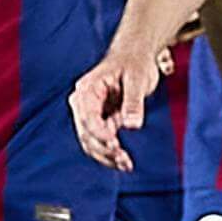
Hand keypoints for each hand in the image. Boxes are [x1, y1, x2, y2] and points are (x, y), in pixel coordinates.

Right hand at [65, 42, 165, 167]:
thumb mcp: (138, 79)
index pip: (87, 116)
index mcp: (88, 88)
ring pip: (90, 142)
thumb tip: (132, 124)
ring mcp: (90, 113)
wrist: (136, 56)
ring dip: (106, 156)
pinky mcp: (100, 121)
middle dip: (103, 149)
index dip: (99, 133)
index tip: (115, 144)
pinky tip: (124, 162)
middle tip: (124, 160)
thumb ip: (134, 102)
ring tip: (126, 165)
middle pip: (86, 133)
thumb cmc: (136, 63)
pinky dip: (110, 153)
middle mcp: (83, 102)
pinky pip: (100, 142)